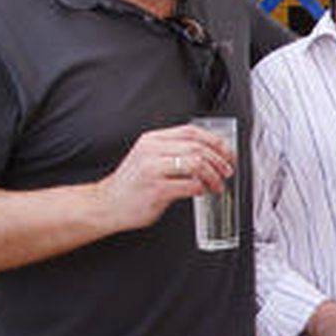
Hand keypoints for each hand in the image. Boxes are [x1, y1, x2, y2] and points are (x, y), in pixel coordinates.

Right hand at [93, 123, 235, 232]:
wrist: (107, 204)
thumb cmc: (131, 184)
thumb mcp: (148, 157)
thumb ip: (172, 151)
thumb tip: (208, 153)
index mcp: (152, 140)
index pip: (191, 132)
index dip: (215, 141)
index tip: (227, 152)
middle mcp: (152, 151)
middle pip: (197, 148)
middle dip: (219, 160)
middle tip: (227, 171)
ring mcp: (153, 170)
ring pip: (197, 164)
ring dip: (213, 176)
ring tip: (217, 184)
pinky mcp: (156, 190)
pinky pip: (190, 185)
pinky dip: (201, 189)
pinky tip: (201, 192)